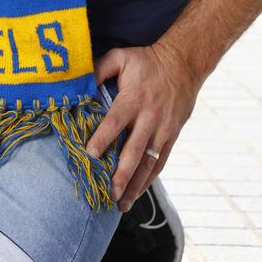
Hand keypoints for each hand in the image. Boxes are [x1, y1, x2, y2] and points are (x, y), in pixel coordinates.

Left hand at [85, 42, 200, 211]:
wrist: (183, 64)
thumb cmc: (146, 61)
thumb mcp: (121, 57)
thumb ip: (98, 69)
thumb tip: (78, 84)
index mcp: (134, 98)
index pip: (116, 121)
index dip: (103, 138)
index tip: (90, 154)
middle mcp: (149, 117)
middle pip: (134, 150)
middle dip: (122, 173)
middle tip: (110, 192)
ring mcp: (163, 129)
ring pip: (149, 162)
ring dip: (136, 184)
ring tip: (122, 203)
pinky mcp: (172, 136)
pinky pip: (161, 162)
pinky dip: (149, 179)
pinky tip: (138, 193)